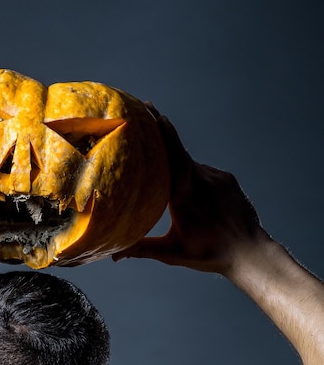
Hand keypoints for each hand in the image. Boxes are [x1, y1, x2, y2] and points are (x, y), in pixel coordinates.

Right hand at [113, 105, 265, 274]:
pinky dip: (189, 172)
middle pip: (179, 152)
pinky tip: (183, 181)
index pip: (176, 162)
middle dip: (161, 131)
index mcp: (187, 201)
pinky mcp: (226, 178)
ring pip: (189, 163)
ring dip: (173, 159)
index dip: (166, 138)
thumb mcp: (172, 253)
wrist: (251, 252)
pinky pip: (201, 170)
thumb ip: (141, 249)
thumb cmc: (209, 254)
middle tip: (144, 109)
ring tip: (154, 147)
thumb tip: (114, 255)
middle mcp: (204, 184)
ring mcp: (218, 178)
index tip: (155, 116)